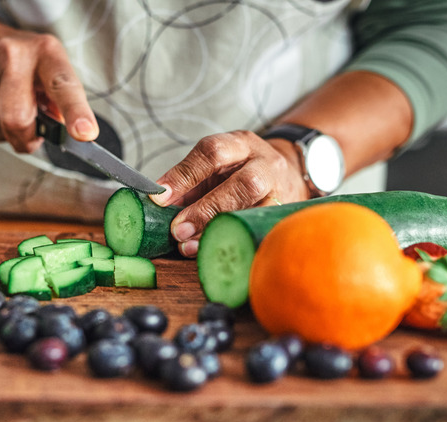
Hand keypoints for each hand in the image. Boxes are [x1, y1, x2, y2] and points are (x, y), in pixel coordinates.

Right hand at [0, 5, 97, 151]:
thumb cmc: (25, 66)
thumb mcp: (51, 71)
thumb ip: (62, 103)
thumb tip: (66, 134)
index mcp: (46, 52)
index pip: (63, 86)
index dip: (75, 112)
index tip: (84, 134)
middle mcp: (13, 54)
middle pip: (17, 120)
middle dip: (26, 139)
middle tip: (31, 136)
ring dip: (5, 133)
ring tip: (8, 111)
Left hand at [149, 130, 309, 256]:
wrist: (288, 174)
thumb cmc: (240, 172)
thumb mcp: (216, 167)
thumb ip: (188, 184)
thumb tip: (158, 205)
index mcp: (241, 145)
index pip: (212, 152)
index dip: (184, 175)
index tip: (160, 198)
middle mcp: (265, 164)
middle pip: (242, 183)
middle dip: (206, 209)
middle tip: (178, 229)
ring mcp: (280, 191)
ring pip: (255, 209)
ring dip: (218, 230)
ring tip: (190, 246)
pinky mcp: (284, 216)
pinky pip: (258, 231)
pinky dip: (233, 242)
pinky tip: (213, 252)